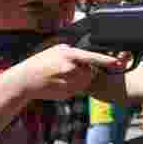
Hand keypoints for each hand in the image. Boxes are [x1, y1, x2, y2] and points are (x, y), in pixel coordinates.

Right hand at [9, 44, 130, 101]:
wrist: (24, 80)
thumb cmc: (39, 63)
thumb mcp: (55, 50)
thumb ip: (72, 52)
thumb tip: (86, 56)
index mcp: (68, 55)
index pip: (92, 57)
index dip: (106, 60)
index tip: (117, 62)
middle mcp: (71, 68)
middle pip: (90, 71)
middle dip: (84, 71)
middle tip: (67, 70)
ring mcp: (69, 81)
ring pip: (85, 82)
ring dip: (79, 80)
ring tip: (61, 76)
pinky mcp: (68, 93)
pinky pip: (77, 90)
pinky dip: (72, 87)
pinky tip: (59, 83)